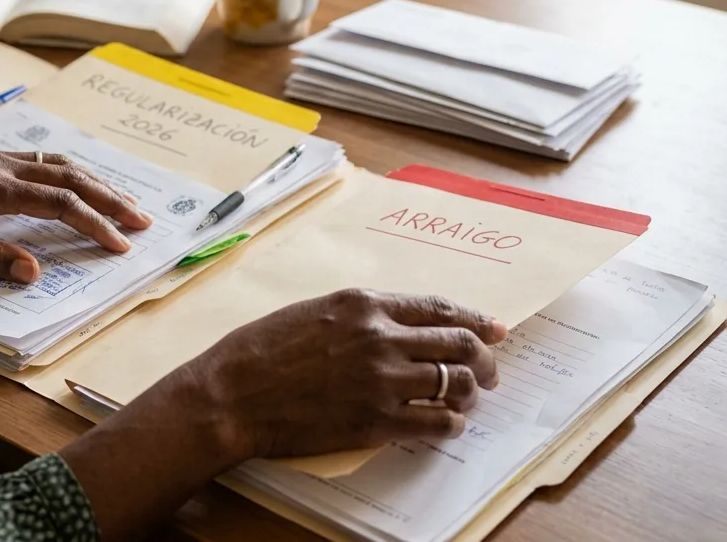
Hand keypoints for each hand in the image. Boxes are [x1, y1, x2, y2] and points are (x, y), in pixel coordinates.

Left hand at [0, 148, 153, 283]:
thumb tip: (34, 273)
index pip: (59, 205)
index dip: (94, 224)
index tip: (120, 243)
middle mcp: (1, 165)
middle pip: (70, 178)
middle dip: (110, 199)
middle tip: (142, 220)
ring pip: (59, 164)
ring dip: (95, 183)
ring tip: (121, 202)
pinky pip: (41, 159)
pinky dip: (70, 172)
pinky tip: (77, 182)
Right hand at [61, 289, 505, 539]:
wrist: (233, 393)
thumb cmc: (260, 349)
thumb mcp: (312, 311)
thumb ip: (358, 314)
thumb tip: (395, 324)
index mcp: (363, 303)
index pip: (438, 308)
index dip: (473, 319)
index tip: (493, 328)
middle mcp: (380, 337)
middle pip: (458, 344)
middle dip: (484, 358)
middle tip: (490, 370)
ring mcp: (382, 381)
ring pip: (456, 384)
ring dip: (471, 392)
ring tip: (469, 398)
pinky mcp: (377, 421)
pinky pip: (436, 422)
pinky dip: (451, 423)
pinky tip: (447, 423)